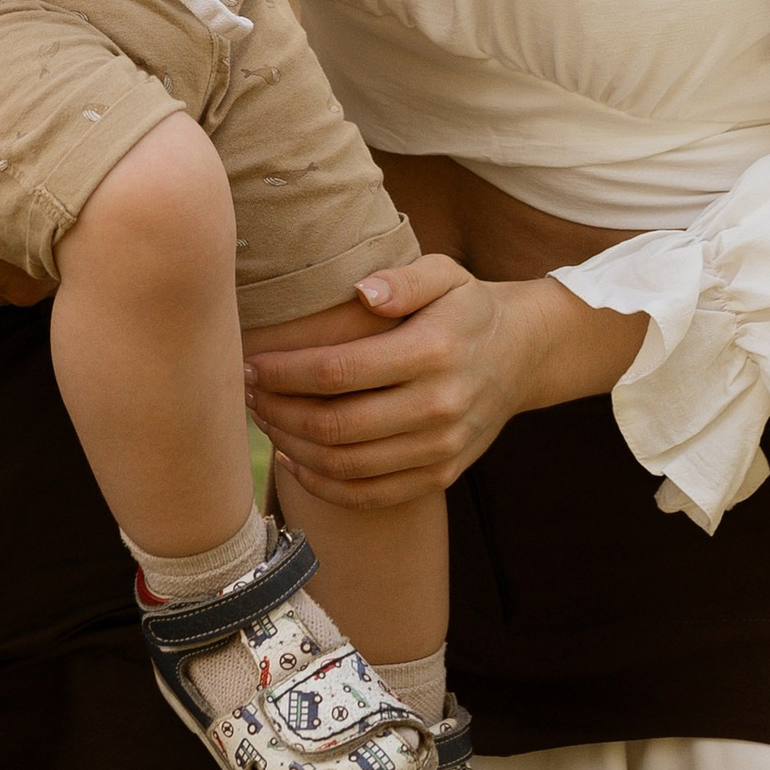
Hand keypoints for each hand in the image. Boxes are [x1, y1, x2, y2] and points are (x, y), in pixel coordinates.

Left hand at [246, 254, 645, 508]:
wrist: (523, 355)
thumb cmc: (466, 307)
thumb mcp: (445, 274)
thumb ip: (403, 279)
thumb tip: (362, 292)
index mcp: (433, 351)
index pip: (339, 371)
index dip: (285, 372)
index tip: (251, 362)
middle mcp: (438, 407)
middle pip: (335, 425)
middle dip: (278, 411)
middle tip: (246, 392)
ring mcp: (440, 449)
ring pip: (346, 465)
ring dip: (292, 446)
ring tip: (264, 419)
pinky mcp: (440, 476)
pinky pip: (370, 495)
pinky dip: (323, 484)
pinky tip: (294, 458)